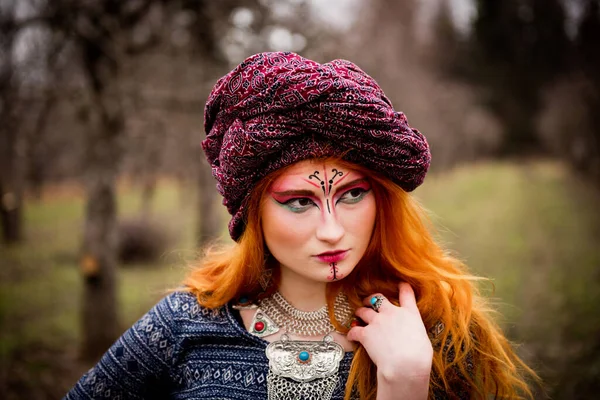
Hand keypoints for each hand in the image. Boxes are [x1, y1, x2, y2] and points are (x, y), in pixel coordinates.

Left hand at [347, 282, 432, 398]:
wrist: (406, 364)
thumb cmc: (419, 356)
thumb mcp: (423, 338)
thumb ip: (413, 330)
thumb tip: (410, 334)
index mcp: (409, 313)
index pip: (406, 294)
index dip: (403, 287)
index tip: (401, 285)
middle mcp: (392, 313)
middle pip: (378, 298)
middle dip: (372, 299)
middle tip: (369, 302)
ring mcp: (377, 321)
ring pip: (363, 311)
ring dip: (360, 312)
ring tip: (358, 314)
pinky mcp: (366, 333)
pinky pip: (354, 331)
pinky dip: (351, 334)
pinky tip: (351, 336)